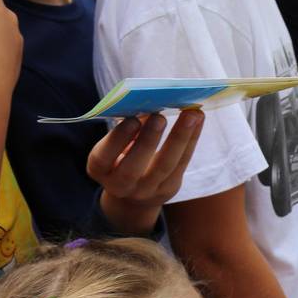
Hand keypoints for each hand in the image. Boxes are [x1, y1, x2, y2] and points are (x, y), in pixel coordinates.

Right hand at [90, 110, 205, 234]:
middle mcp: (121, 185)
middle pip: (134, 167)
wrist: (133, 194)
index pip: (103, 157)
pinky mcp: (169, 188)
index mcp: (99, 169)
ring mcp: (147, 190)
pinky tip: (198, 119)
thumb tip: (150, 103)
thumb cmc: (121, 156)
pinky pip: (182, 162)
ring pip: (164, 165)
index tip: (132, 119)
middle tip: (159, 116)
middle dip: (148, 140)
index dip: (118, 139)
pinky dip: (191, 139)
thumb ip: (127, 128)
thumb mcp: (114, 146)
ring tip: (191, 114)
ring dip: (179, 137)